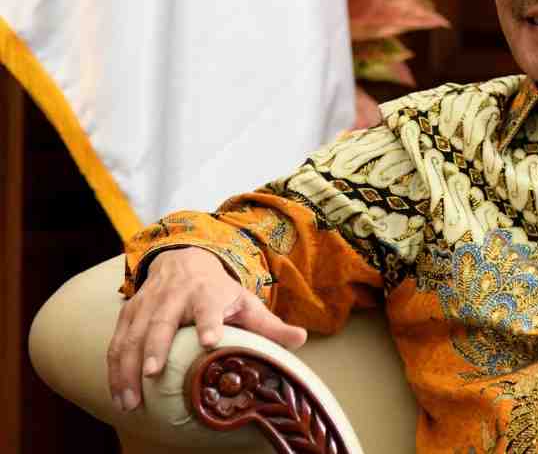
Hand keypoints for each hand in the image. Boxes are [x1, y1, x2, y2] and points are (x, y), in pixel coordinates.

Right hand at [107, 246, 305, 412]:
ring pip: (134, 332)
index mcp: (208, 291)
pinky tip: (118, 394)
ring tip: (130, 399)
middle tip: (154, 372)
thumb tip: (302, 340)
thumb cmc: (218, 290)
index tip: (210, 340)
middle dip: (157, 345)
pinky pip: (117, 340)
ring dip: (128, 366)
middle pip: (164, 319)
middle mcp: (176, 294)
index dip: (210, 321)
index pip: (210, 305)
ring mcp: (149, 302)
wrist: (184, 258)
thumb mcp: (244, 302)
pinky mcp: (130, 311)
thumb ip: (269, 325)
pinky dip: (114, 367)